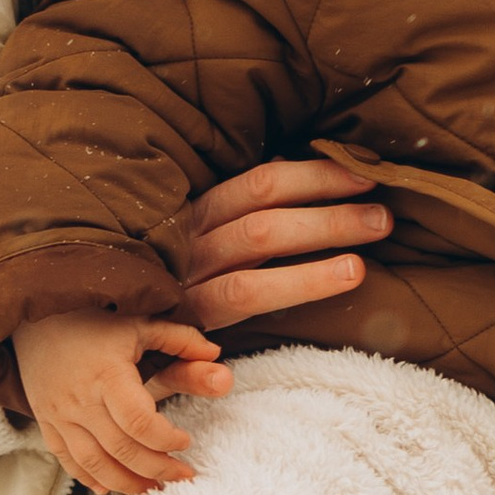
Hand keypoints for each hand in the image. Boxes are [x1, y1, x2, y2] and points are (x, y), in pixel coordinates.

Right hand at [15, 311, 231, 494]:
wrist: (36, 317)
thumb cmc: (93, 319)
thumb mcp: (140, 322)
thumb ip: (179, 339)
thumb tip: (216, 354)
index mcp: (107, 374)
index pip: (138, 422)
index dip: (166, 439)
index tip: (186, 441)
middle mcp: (80, 399)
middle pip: (120, 449)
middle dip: (156, 470)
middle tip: (181, 476)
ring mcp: (59, 414)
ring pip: (93, 464)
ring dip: (125, 483)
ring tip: (152, 489)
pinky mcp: (46, 422)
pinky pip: (67, 460)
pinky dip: (89, 478)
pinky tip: (110, 487)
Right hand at [179, 155, 389, 332]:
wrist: (112, 334)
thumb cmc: (175, 274)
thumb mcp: (202, 233)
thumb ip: (244, 204)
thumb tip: (295, 161)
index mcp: (196, 213)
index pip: (260, 184)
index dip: (315, 177)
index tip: (365, 176)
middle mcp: (189, 244)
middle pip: (263, 225)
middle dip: (327, 217)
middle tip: (383, 219)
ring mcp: (186, 286)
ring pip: (254, 265)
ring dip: (313, 263)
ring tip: (361, 265)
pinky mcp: (188, 325)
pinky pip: (240, 306)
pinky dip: (288, 294)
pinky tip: (332, 290)